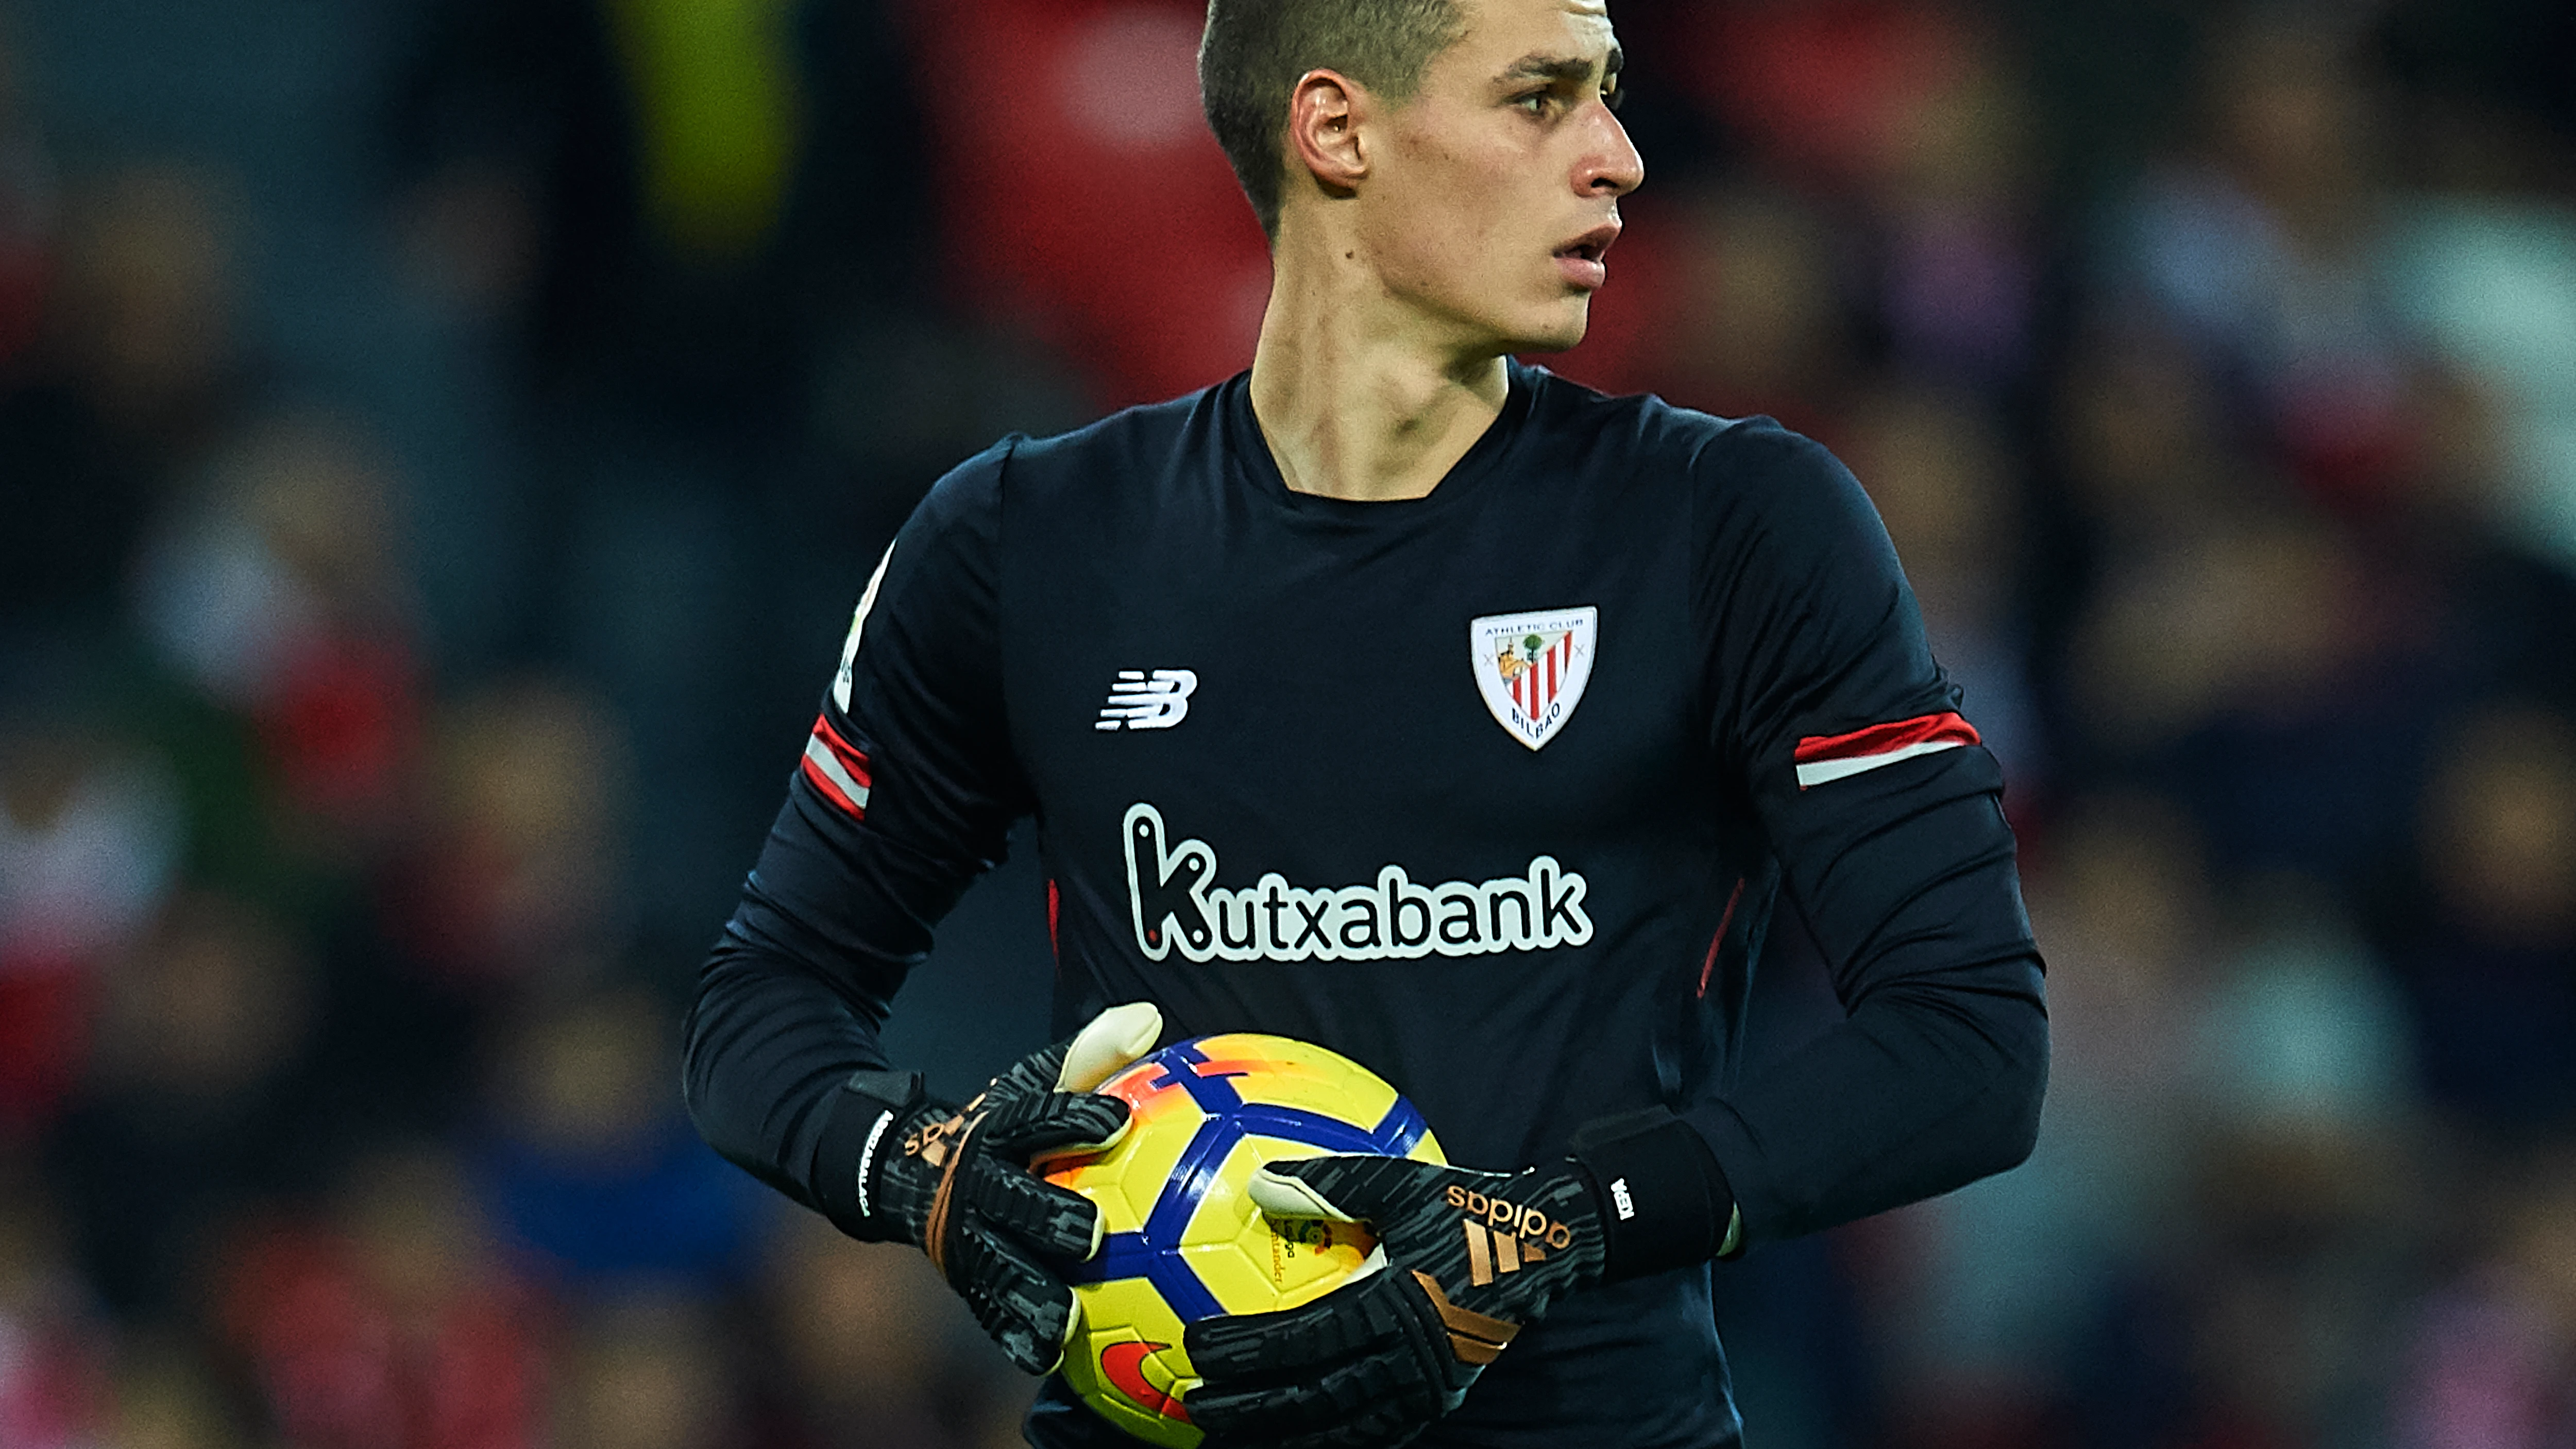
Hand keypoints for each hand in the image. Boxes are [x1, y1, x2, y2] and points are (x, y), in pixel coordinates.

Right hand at [836, 1002, 1162, 1372]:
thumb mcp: (1037, 1082)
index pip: (1038, 1119)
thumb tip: (1150, 1018)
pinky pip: (992, 1311)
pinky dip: (1016, 1333)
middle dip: (1048, 1215)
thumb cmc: (1006, 1125)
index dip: (1074, 1118)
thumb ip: (1093, 1054)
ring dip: (1031, 1294)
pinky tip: (1048, 1357)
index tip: (1117, 1120)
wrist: (915, 1171)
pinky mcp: (969, 1279)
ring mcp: (967, 1239)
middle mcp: (977, 1186)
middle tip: (1093, 1233)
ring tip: (1066, 1319)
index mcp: (999, 1131)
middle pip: (1012, 1201)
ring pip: (999, 1267)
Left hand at [1182, 1155, 1606, 1448]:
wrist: (1543, 1246)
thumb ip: (1327, 1182)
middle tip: (1193, 1406)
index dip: (1246, 1351)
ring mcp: (1427, 1389)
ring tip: (1232, 1435)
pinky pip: (1377, 1433)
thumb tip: (1259, 1182)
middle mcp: (1408, 1360)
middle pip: (1312, 1400)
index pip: (1302, 1341)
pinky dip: (1333, 1441)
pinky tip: (1298, 1438)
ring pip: (1342, 1429)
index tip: (1196, 1347)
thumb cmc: (1465, 1207)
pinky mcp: (1440, 1400)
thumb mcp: (1398, 1182)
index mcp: (1393, 1306)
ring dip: (1282, 1435)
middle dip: (1249, 1409)